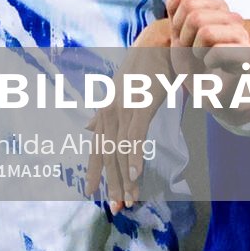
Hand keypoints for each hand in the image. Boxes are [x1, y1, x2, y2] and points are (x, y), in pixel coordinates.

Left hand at [84, 19, 171, 210]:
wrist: (160, 43)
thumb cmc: (145, 70)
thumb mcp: (122, 93)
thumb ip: (105, 114)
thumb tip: (88, 127)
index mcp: (106, 111)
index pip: (98, 148)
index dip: (96, 172)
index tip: (94, 194)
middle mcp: (110, 112)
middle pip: (108, 154)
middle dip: (112, 183)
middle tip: (115, 207)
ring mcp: (124, 108)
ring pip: (121, 150)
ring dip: (126, 177)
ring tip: (129, 198)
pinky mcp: (141, 104)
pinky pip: (136, 135)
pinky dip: (135, 155)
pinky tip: (136, 173)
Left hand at [165, 0, 249, 73]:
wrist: (208, 89)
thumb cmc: (194, 61)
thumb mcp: (178, 35)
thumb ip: (176, 13)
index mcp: (219, 8)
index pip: (188, 2)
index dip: (177, 23)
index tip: (183, 38)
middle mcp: (233, 18)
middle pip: (195, 16)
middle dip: (185, 38)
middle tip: (193, 51)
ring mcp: (242, 35)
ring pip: (206, 31)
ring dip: (197, 50)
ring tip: (203, 57)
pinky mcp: (247, 54)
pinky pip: (219, 50)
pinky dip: (208, 60)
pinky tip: (213, 65)